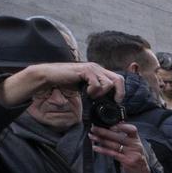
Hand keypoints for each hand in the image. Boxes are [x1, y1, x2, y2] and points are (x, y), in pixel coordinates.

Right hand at [0, 61, 123, 106]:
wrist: (50, 77)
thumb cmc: (66, 83)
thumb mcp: (85, 88)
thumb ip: (96, 92)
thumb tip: (106, 104)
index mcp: (99, 72)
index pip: (118, 79)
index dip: (121, 91)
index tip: (116, 101)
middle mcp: (97, 68)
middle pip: (119, 79)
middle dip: (118, 93)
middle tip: (112, 101)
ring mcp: (92, 68)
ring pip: (108, 83)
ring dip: (102, 93)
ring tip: (92, 95)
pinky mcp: (84, 70)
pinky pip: (97, 83)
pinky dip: (94, 91)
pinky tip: (87, 92)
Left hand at [91, 123, 149, 172]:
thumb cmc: (136, 158)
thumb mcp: (134, 146)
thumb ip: (126, 137)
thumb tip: (113, 127)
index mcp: (136, 140)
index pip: (132, 129)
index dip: (121, 126)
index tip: (110, 125)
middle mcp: (135, 145)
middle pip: (118, 136)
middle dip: (104, 132)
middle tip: (94, 129)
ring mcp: (131, 153)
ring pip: (114, 144)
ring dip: (101, 140)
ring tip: (92, 137)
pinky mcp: (127, 161)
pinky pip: (112, 154)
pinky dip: (103, 150)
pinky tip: (95, 148)